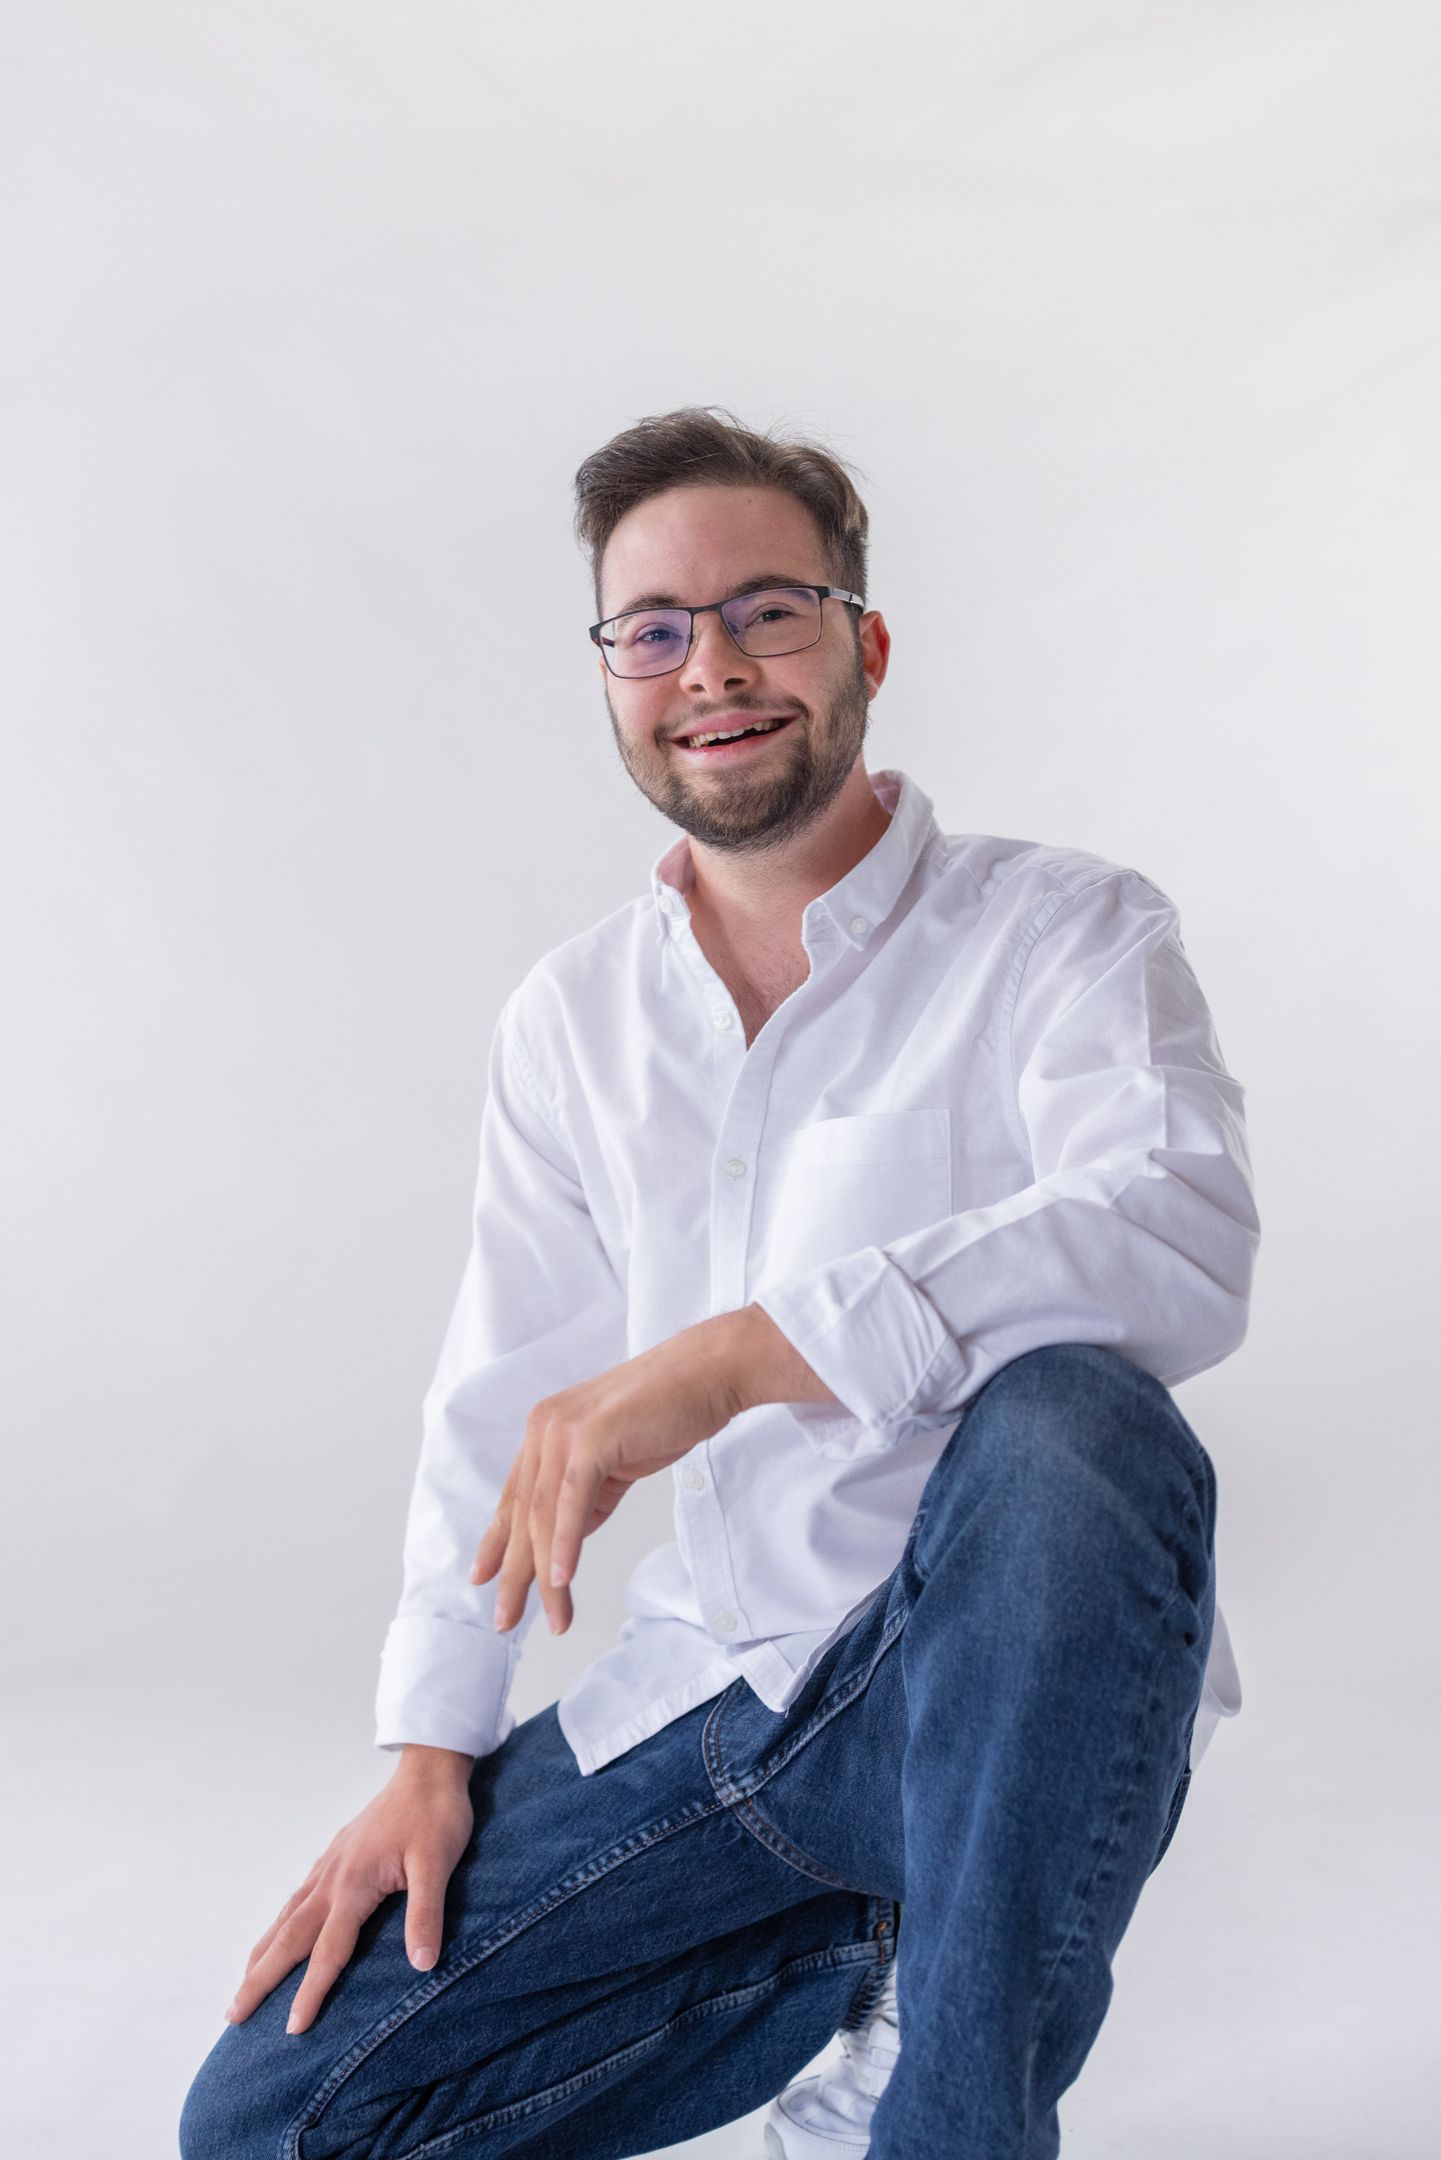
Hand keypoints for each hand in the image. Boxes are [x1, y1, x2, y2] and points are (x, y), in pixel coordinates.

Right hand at [224, 1751, 473, 2035]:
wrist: (428, 1770)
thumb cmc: (436, 1816)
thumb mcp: (438, 1864)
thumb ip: (426, 1914)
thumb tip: (422, 1964)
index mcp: (353, 1884)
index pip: (328, 1951)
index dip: (310, 1992)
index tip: (291, 2030)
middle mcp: (332, 1878)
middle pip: (289, 1938)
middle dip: (260, 1979)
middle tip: (232, 2016)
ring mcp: (330, 1866)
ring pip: (287, 1917)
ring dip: (263, 1953)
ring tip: (242, 1983)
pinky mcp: (336, 1856)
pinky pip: (298, 1898)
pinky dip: (280, 1923)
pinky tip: (278, 1931)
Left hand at [469, 1312, 753, 1637]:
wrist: (707, 1375)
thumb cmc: (667, 1414)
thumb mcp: (614, 1462)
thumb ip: (584, 1497)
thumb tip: (562, 1543)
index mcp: (546, 1430)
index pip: (515, 1498)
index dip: (498, 1542)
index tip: (483, 1579)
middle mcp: (544, 1427)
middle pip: (522, 1514)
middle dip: (512, 1573)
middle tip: (505, 1620)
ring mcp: (564, 1429)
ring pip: (543, 1516)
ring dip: (545, 1575)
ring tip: (554, 1618)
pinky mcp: (591, 1436)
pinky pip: (570, 1501)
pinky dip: (564, 1544)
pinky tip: (561, 1579)